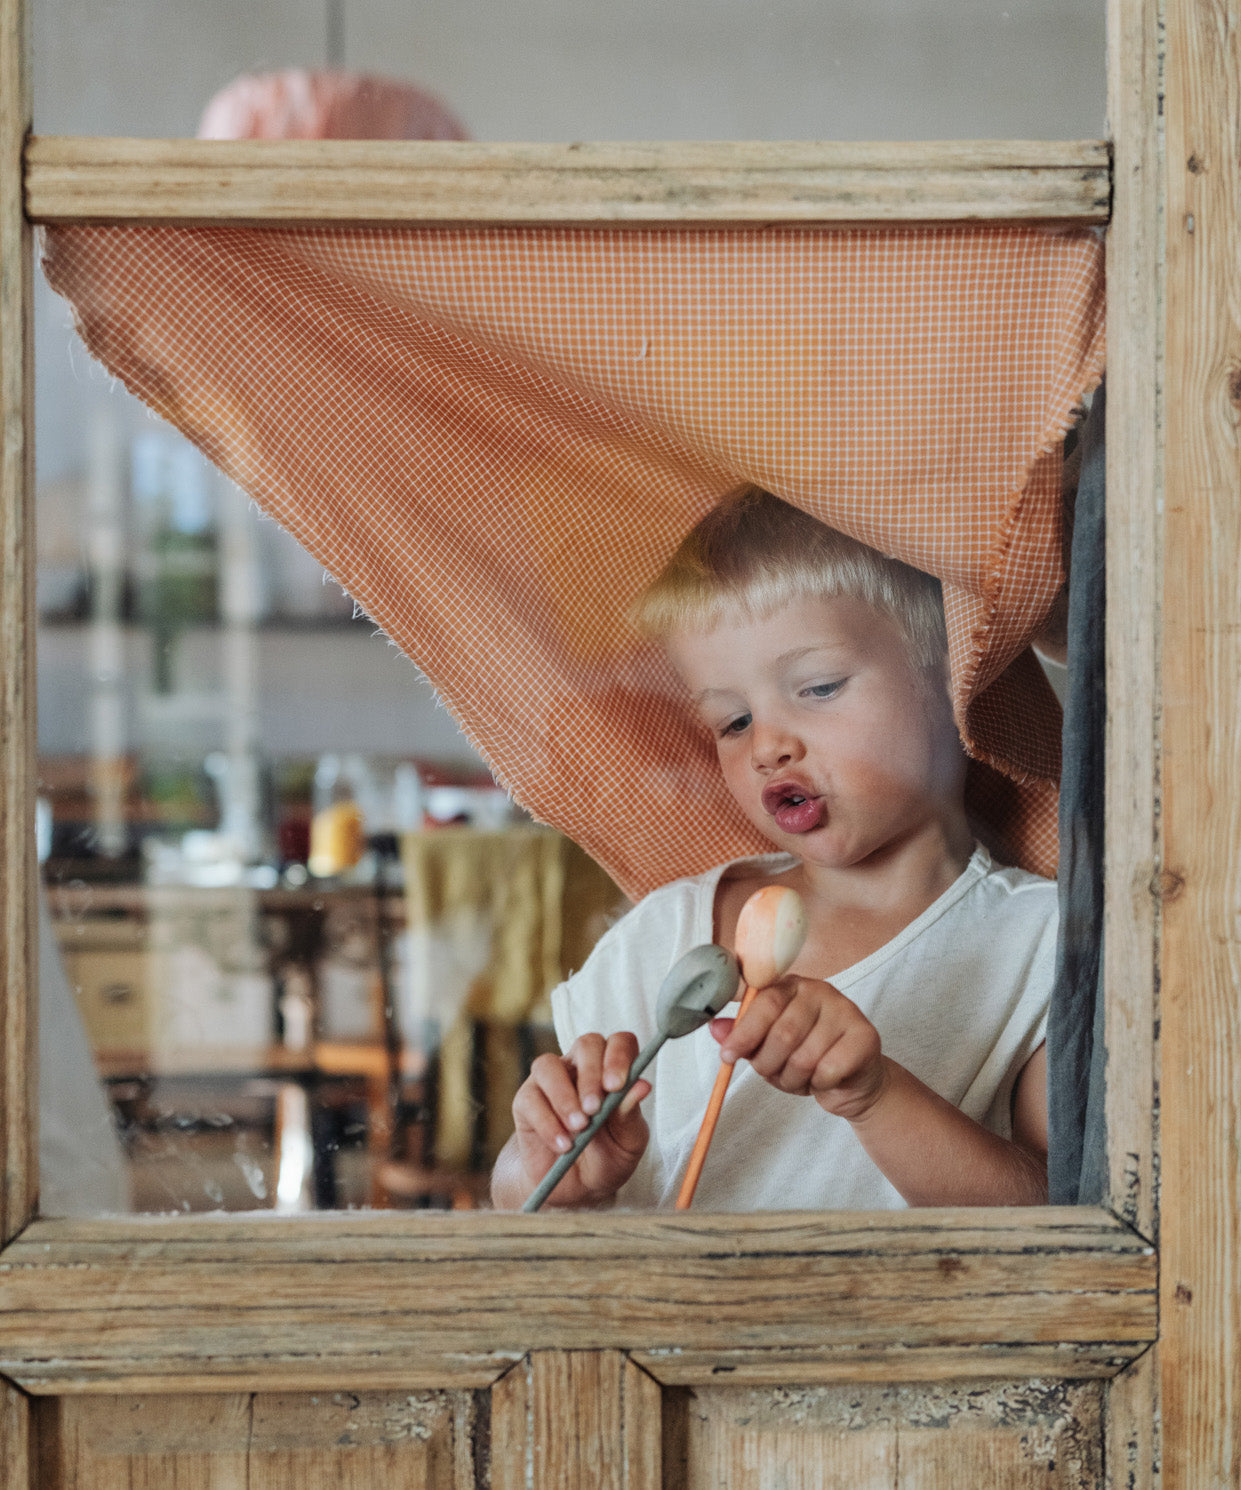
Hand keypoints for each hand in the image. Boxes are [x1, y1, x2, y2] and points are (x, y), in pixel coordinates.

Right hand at [510, 1033, 650, 1206]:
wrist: (575, 1188)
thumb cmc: (608, 1157)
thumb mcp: (628, 1142)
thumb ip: (631, 1115)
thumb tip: (643, 1086)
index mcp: (613, 1069)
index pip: (619, 1041)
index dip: (619, 1055)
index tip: (617, 1085)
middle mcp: (581, 1066)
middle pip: (586, 1044)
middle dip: (591, 1075)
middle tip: (595, 1109)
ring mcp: (551, 1080)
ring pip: (548, 1065)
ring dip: (565, 1097)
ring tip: (578, 1128)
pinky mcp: (525, 1101)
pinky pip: (531, 1099)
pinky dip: (548, 1123)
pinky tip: (563, 1145)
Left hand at [713, 975, 885, 1121]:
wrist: (852, 1081)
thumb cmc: (806, 1058)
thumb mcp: (767, 1048)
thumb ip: (743, 1036)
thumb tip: (715, 1029)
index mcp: (791, 985)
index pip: (763, 1002)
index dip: (743, 1032)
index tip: (727, 1056)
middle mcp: (819, 990)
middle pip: (782, 1033)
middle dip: (769, 1064)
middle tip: (771, 1075)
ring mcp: (845, 1010)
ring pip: (805, 1057)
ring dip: (794, 1079)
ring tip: (799, 1078)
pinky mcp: (865, 1035)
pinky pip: (828, 1070)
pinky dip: (819, 1084)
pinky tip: (824, 1079)